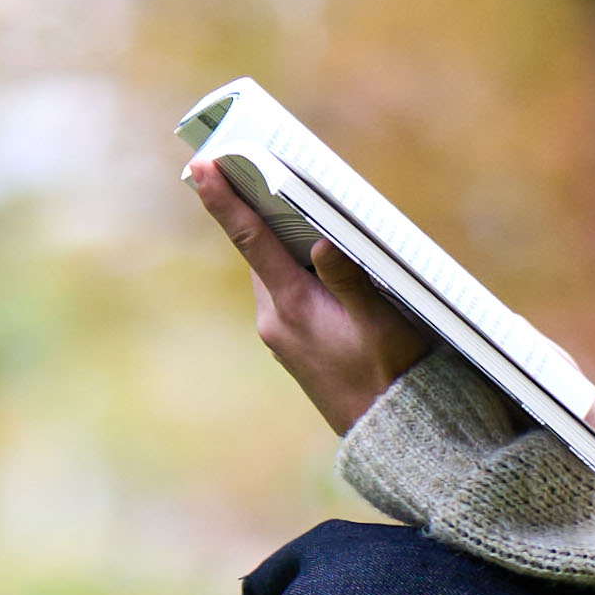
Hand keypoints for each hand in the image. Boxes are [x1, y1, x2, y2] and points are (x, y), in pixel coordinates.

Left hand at [195, 163, 419, 441]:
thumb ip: (352, 282)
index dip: (223, 198)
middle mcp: (276, 319)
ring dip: (281, 237)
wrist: (393, 437)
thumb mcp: (382, 326)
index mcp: (291, 308)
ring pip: (274, 270)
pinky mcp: (295, 344)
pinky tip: (319, 254)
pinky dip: (295, 265)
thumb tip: (322, 241)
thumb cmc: (393, 379)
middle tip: (250, 158)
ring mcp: (282, 333)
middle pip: (259, 248)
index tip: (201, 163)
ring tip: (292, 198)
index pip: (250, 240)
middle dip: (255, 206)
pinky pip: (287, 290)